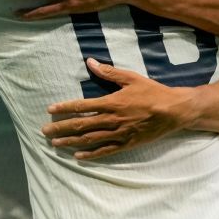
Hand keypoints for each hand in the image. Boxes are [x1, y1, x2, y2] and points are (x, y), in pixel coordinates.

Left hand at [43, 59, 196, 159]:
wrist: (174, 111)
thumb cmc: (152, 92)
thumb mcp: (130, 77)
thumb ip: (108, 72)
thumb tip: (89, 62)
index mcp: (112, 102)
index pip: (82, 106)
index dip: (65, 108)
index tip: (50, 110)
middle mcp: (112, 120)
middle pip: (81, 125)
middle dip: (61, 128)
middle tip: (44, 130)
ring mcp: (119, 134)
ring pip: (90, 140)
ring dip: (71, 142)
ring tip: (55, 143)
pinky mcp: (127, 144)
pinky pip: (106, 151)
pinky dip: (91, 154)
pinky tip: (78, 156)